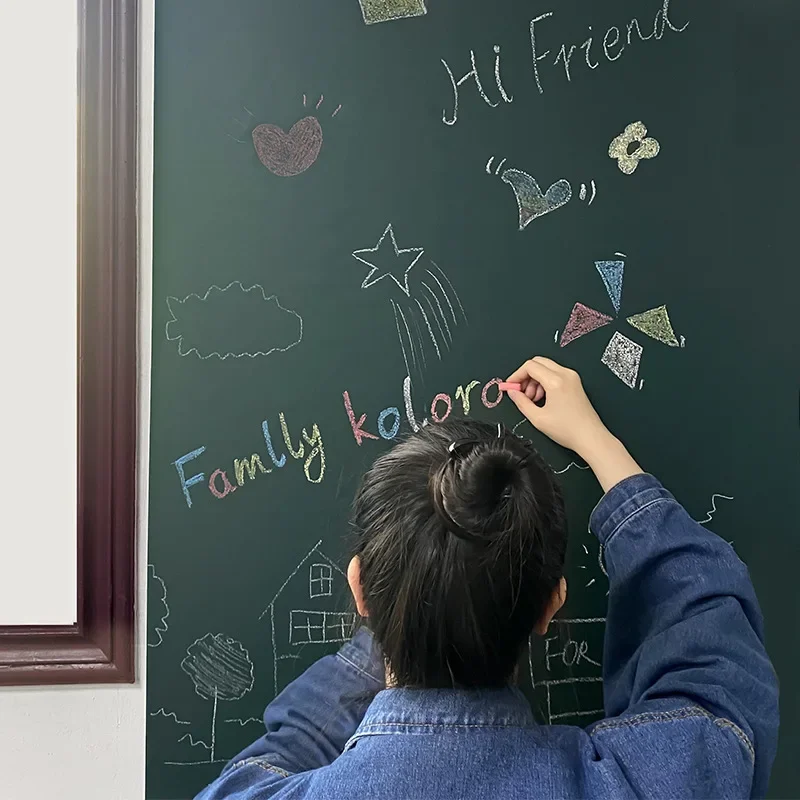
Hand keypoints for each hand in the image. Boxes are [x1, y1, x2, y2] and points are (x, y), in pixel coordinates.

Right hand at [505, 357, 642, 490]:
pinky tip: (543, 399)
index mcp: (556, 381)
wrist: (590, 437)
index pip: (530, 366)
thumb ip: (521, 402)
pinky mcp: (575, 382)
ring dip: (535, 380)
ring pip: (546, 368)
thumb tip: (512, 392)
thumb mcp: (537, 418)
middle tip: (521, 393)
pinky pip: (555, 374)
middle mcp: (565, 374)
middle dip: (525, 376)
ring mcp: (572, 377)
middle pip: (538, 362)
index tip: (510, 386)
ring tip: (533, 400)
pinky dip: (544, 382)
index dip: (516, 375)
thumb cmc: (567, 430)